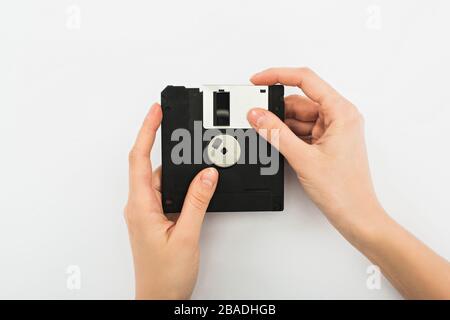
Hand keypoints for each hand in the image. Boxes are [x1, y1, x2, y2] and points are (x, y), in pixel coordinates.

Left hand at [125, 103, 218, 298]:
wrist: (159, 298)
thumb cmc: (164, 275)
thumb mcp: (186, 235)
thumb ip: (197, 202)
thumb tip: (207, 174)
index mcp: (140, 206)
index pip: (139, 159)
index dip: (146, 131)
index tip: (155, 112)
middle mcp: (140, 206)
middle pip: (149, 164)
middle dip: (162, 141)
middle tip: (176, 123)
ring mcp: (147, 212)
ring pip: (161, 180)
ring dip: (176, 166)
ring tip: (193, 155)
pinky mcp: (155, 218)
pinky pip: (166, 193)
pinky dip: (180, 183)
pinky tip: (193, 182)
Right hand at [247, 67, 380, 235]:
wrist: (355, 216)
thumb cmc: (344, 190)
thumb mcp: (303, 158)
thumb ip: (276, 133)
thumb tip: (257, 115)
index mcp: (342, 112)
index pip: (306, 80)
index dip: (278, 76)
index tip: (258, 80)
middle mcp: (340, 117)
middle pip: (300, 100)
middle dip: (277, 108)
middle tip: (256, 116)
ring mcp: (333, 130)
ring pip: (299, 117)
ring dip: (282, 125)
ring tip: (268, 136)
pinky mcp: (327, 142)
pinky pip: (302, 130)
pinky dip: (288, 135)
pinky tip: (279, 143)